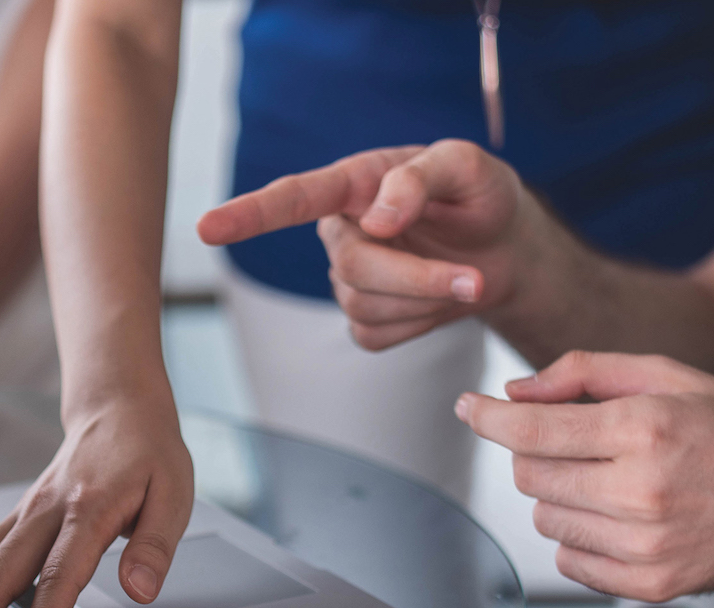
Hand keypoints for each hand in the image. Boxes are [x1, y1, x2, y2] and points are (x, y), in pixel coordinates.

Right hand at [0, 395, 193, 607]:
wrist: (119, 407)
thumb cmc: (149, 454)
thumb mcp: (174, 495)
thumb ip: (155, 546)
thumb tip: (140, 591)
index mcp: (90, 508)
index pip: (60, 574)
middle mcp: (48, 510)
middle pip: (1, 571)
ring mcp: (27, 512)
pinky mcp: (19, 516)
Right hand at [198, 140, 532, 349]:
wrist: (506, 250)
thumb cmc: (480, 197)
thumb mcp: (467, 167)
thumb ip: (420, 178)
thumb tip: (376, 219)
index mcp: (354, 184)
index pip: (292, 198)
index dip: (248, 215)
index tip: (207, 228)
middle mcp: (342, 231)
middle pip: (352, 267)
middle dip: (416, 278)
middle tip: (474, 278)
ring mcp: (349, 279)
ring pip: (365, 306)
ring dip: (427, 300)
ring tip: (467, 278)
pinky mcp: (366, 320)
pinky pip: (377, 336)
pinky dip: (420, 325)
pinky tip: (438, 301)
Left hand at [456, 351, 713, 600]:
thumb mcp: (669, 376)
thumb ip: (583, 372)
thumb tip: (514, 393)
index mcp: (644, 430)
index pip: (531, 430)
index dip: (487, 418)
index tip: (468, 408)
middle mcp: (641, 491)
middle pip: (529, 475)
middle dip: (537, 452)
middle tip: (576, 443)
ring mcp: (644, 545)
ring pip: (543, 519)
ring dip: (559, 495)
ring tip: (609, 480)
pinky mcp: (649, 585)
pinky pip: (569, 561)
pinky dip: (578, 538)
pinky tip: (618, 517)